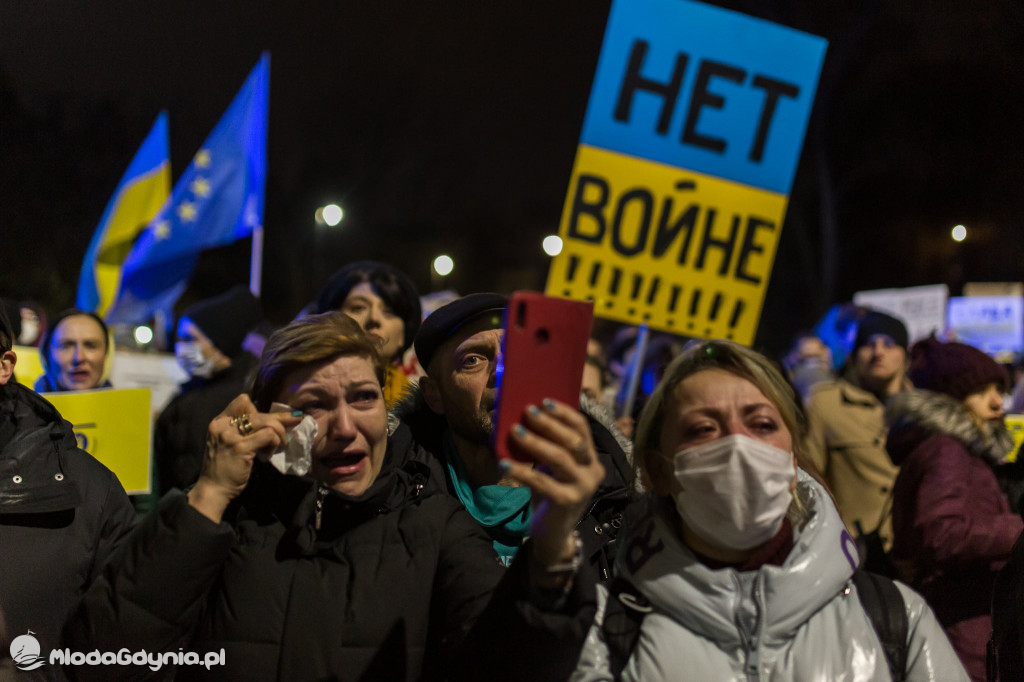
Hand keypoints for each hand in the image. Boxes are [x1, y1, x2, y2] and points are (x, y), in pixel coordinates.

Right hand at [187, 394, 301, 522]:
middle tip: (295, 421)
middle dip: (280, 418)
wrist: (214, 489)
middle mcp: (223, 425)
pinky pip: (268, 435)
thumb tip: (272, 419)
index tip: (271, 419)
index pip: (243, 402)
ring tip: (279, 445)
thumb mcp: (229, 442)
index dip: (260, 408)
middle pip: (259, 412)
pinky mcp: (241, 447)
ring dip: (279, 433)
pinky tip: (270, 452)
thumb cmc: (225, 468)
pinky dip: (274, 442)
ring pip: (267, 421)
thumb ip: (243, 430)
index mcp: (220, 421)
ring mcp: (231, 435)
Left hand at [499, 398, 604, 578]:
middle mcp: (593, 471)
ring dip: (535, 442)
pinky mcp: (568, 502)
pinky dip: (522, 472)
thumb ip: (548, 447)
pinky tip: (504, 465)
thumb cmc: (550, 494)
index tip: (544, 401)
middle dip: (549, 424)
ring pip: (560, 458)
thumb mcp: (551, 468)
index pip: (582, 429)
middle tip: (527, 412)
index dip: (564, 413)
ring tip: (515, 431)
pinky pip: (542, 482)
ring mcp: (583, 488)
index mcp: (591, 459)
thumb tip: (523, 419)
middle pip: (573, 440)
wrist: (552, 533)